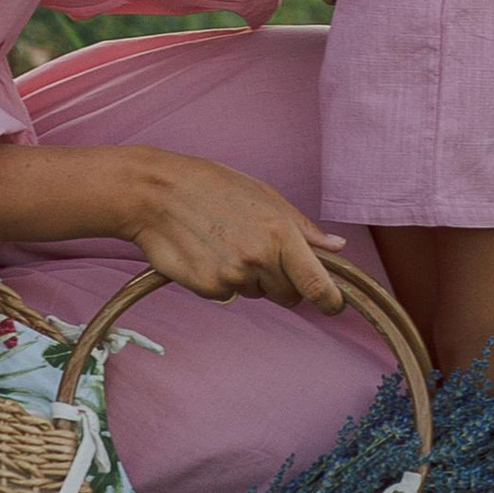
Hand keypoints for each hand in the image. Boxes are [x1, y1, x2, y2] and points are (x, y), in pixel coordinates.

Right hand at [120, 150, 347, 311]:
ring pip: (257, 293)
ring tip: (226, 241)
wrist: (156, 192)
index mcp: (281, 232)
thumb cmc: (212, 186)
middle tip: (259, 251)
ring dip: (250, 277)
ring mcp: (232, 276)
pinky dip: (222, 280)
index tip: (335, 306)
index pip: (317, 283)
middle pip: (289, 295)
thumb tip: (337, 248)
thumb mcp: (264, 196)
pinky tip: (207, 252)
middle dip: (283, 282)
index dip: (331, 300)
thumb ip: (303, 228)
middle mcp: (259, 258)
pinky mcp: (208, 289)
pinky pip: (228, 294)